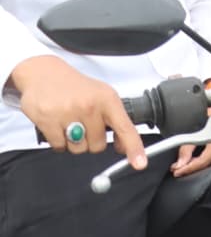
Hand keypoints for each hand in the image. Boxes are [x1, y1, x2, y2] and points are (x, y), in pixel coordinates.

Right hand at [11, 56, 146, 169]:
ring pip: (79, 148)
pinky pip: (59, 147)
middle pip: (98, 145)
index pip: (125, 128)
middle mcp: (90, 106)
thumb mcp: (102, 96)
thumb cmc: (77, 87)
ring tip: (70, 123)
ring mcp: (68, 113)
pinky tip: (58, 125)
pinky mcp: (47, 120)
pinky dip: (59, 141)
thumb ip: (115, 121)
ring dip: (75, 142)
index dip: (134, 148)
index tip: (140, 163)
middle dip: (92, 140)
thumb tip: (123, 147)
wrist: (44, 73)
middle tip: (84, 124)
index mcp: (108, 99)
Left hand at [172, 139, 210, 177]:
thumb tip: (181, 164)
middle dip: (193, 165)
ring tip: (192, 158)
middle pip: (208, 165)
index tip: (177, 172)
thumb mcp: (194, 129)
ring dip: (202, 163)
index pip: (202, 162)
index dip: (188, 169)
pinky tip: (204, 156)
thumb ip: (186, 149)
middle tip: (180, 164)